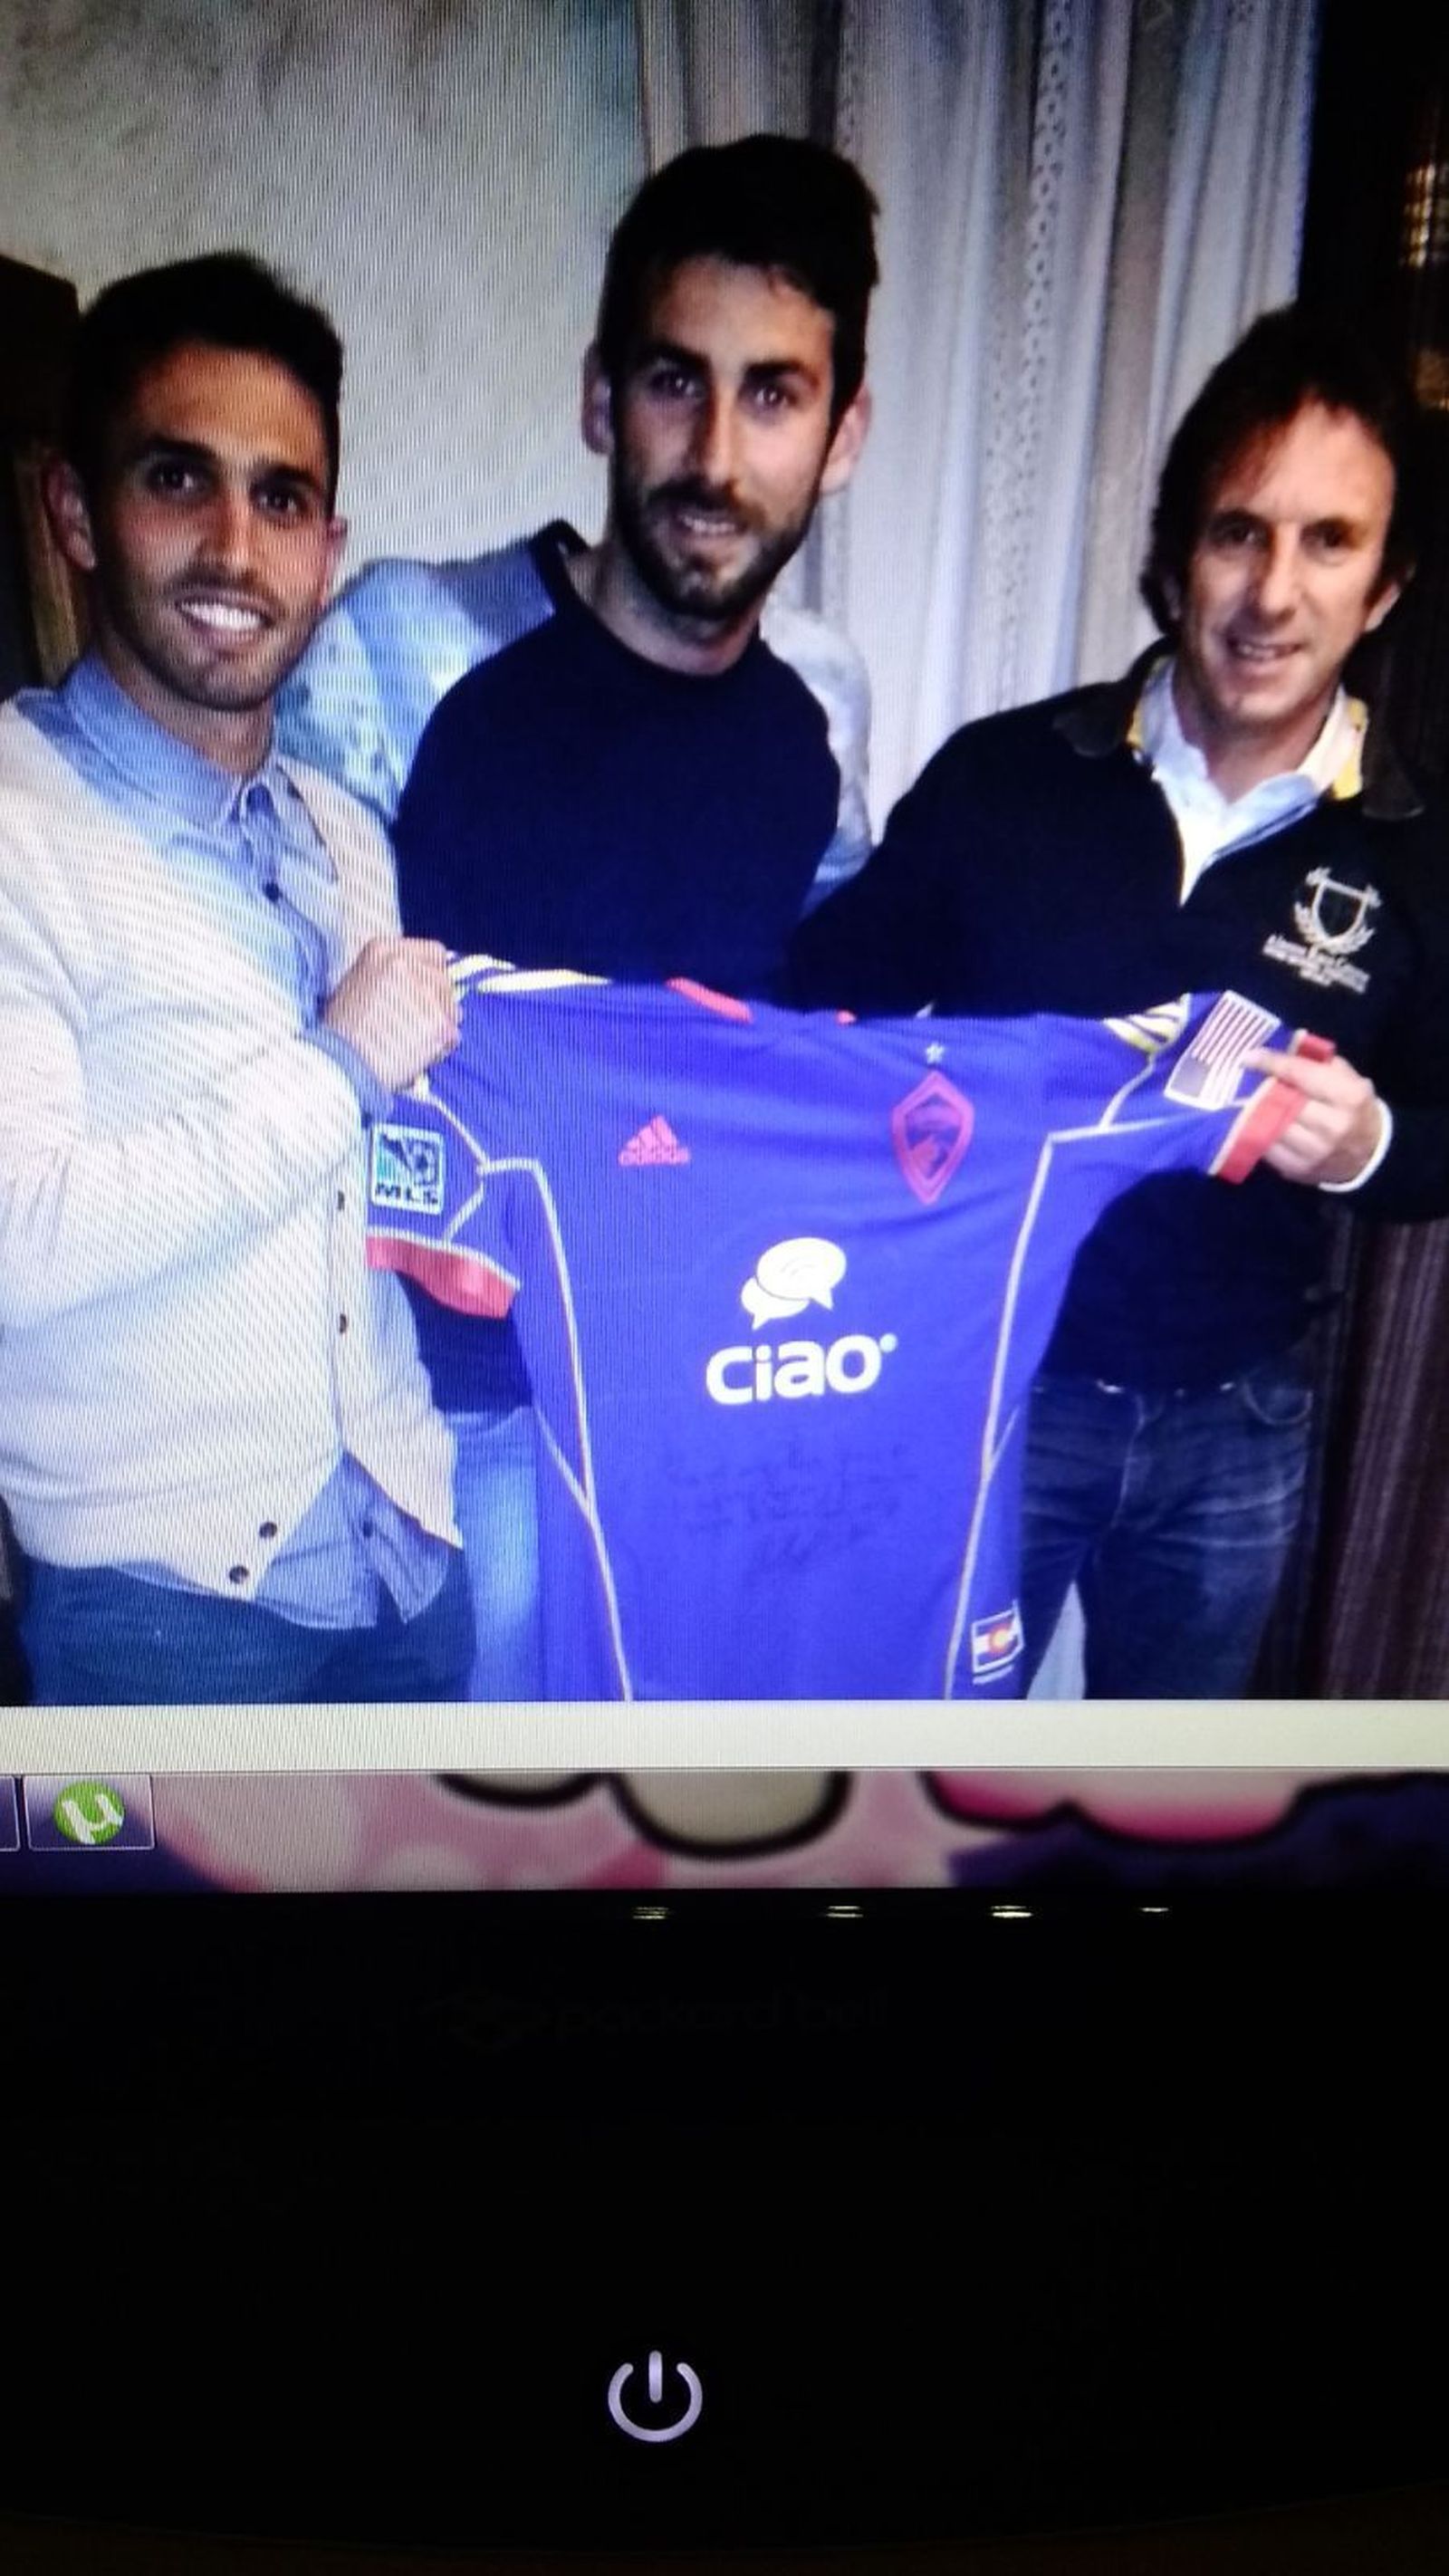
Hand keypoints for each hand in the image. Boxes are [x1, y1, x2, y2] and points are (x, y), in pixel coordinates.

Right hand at [323, 936, 458, 1088]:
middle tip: (423, 1025)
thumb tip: (422, 987)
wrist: (337, 1064)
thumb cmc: (340, 1032)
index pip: (433, 953)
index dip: (435, 975)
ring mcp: (423, 992)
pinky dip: (440, 1049)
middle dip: (440, 1003)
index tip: (430, 993)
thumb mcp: (358, 985)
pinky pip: (452, 1035)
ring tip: (415, 1044)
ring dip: (441, 1026)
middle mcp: (404, 963)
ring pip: (451, 1008)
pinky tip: (419, 1057)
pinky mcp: (437, 1022)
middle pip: (444, 980)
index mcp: (382, 949)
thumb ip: (390, 978)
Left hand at [1241, 1044, 1385, 1186]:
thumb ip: (1318, 1062)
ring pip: (1271, 1126)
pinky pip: (1267, 1148)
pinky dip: (1258, 1133)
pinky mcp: (1300, 1170)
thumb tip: (1285, 1046)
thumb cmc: (1354, 1106)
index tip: (1249, 1056)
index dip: (1272, 1063)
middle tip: (1246, 1079)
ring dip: (1254, 1112)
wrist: (1371, 1153)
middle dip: (1260, 1088)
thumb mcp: (1347, 1077)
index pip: (1301, 1074)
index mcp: (1348, 1096)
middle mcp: (1332, 1126)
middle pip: (1283, 1102)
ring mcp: (1315, 1152)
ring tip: (1246, 1100)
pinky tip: (1255, 1123)